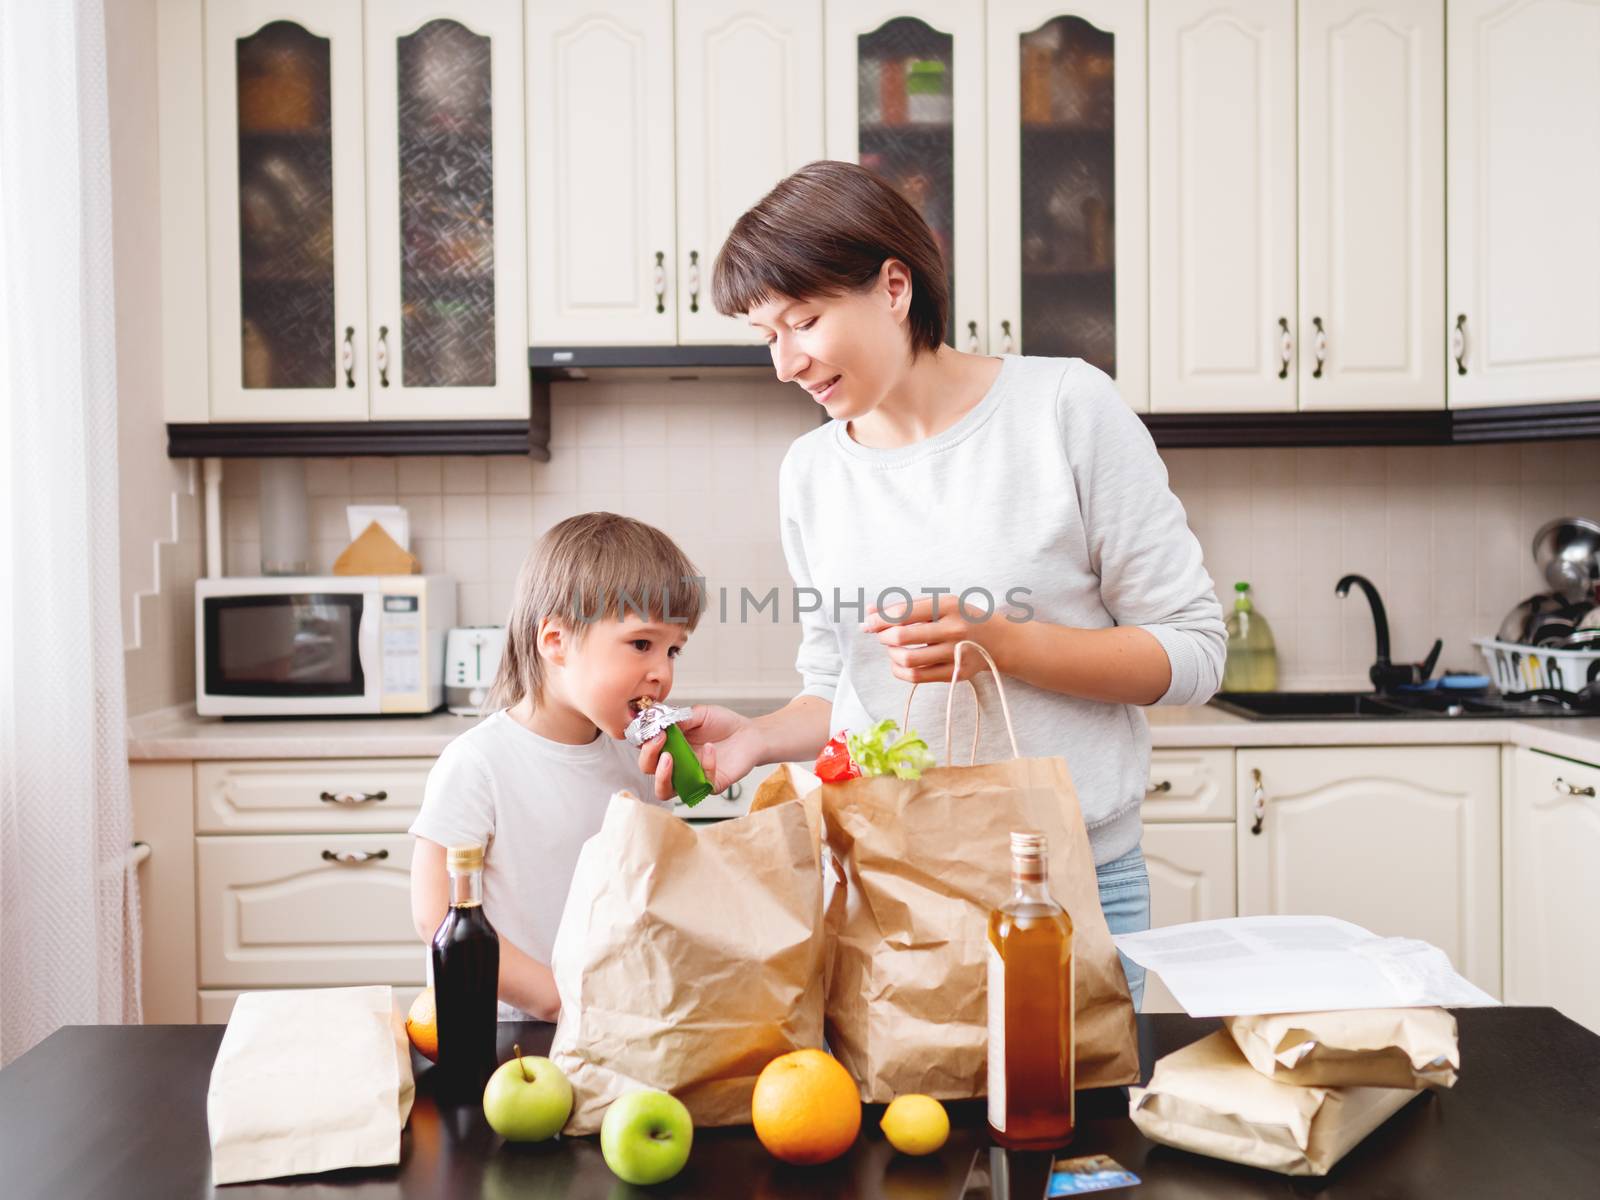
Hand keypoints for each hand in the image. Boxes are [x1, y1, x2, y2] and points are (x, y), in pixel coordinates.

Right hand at [637, 704, 764, 801]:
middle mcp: (676, 765)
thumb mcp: (699, 714)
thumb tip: (660, 722)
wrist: (750, 733)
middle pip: (648, 771)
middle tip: (658, 741)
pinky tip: (711, 748)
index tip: (649, 729)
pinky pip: (701, 783)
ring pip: (664, 791)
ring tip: (669, 758)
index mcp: (669, 746)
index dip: (642, 742)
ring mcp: (690, 778)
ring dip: (662, 776)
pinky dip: (705, 764)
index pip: (645, 749)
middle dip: (648, 757)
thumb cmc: (723, 724)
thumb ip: (680, 718)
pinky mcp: (709, 786)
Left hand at [863, 595, 1014, 683]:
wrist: (997, 639)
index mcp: (948, 605)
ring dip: (891, 654)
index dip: (879, 619)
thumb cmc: (960, 617)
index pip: (903, 612)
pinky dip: (899, 671)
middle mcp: (954, 629)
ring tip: (893, 649)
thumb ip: (905, 606)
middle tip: (883, 635)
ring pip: (908, 659)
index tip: (868, 623)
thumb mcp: (938, 604)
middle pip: (902, 636)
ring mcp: (956, 653)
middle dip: (883, 636)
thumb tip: (868, 612)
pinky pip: (917, 677)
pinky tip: (899, 663)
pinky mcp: (956, 673)